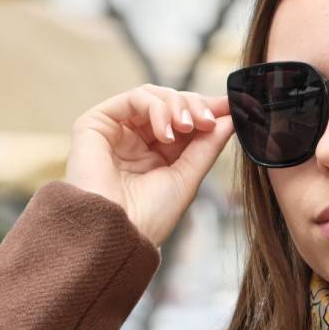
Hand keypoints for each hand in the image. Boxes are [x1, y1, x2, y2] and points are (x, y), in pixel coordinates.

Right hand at [64, 83, 236, 248]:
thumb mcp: (188, 177)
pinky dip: (157, 107)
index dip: (208, 109)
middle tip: (208, 121)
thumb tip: (230, 118)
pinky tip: (166, 132)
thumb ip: (208, 146)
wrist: (117, 233)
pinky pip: (133, 98)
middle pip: (170, 103)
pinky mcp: (96, 123)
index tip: (232, 106)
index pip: (184, 121)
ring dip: (177, 106)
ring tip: (187, 127)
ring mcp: (116, 131)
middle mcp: (136, 141)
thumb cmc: (149, 217)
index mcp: (157, 156)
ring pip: (153, 96)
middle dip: (194, 106)